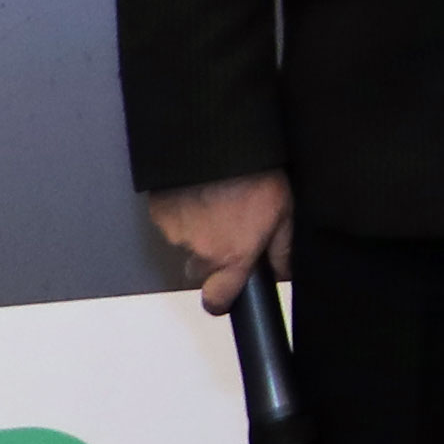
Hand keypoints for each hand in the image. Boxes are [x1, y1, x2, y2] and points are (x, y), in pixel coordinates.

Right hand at [145, 171, 289, 312]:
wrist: (216, 144)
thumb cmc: (255, 176)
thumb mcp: (285, 213)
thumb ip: (283, 250)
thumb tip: (284, 273)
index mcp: (232, 257)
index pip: (217, 300)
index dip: (222, 299)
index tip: (226, 293)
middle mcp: (200, 252)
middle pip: (200, 271)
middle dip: (212, 257)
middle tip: (229, 229)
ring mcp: (175, 233)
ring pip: (185, 245)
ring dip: (198, 231)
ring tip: (217, 202)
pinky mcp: (158, 213)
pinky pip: (170, 222)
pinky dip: (183, 213)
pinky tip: (200, 194)